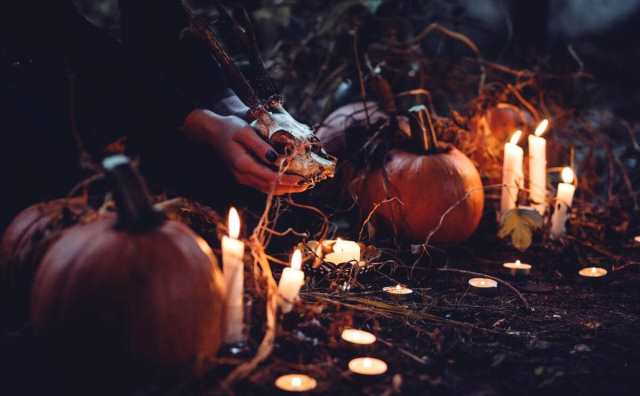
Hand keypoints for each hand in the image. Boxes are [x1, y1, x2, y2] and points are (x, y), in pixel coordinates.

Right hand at [183, 109, 307, 194]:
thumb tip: (277, 159)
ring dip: (284, 189)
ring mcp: (242, 179)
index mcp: (243, 165)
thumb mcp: (244, 132)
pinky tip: (287, 182)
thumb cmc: (229, 128)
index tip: (303, 180)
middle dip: (290, 188)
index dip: (287, 181)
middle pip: (270, 188)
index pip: (270, 178)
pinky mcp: (243, 177)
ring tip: (302, 186)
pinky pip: (262, 185)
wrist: (211, 133)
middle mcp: (242, 176)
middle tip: (307, 185)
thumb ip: (260, 146)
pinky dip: (276, 186)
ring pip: (266, 189)